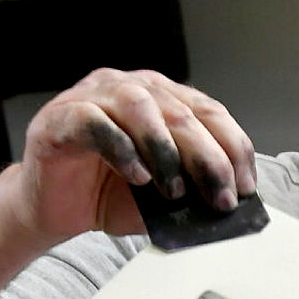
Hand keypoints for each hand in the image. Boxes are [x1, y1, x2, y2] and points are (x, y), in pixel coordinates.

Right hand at [0, 68, 257, 245]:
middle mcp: (131, 88)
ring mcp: (93, 96)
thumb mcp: (161, 196)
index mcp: (163, 98)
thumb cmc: (108, 195)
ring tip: (175, 191)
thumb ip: (192, 190)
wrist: (52, 210)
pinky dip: (122, 149)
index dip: (233, 147)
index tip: (245, 186)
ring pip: (141, 108)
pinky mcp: (61, 116)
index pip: (210, 111)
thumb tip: (229, 201)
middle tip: (220, 197)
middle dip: (207, 158)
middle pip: (181, 112)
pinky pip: (96, 124)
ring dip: (166, 150)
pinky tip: (137, 176)